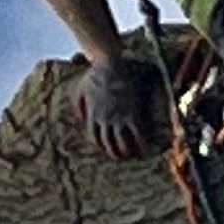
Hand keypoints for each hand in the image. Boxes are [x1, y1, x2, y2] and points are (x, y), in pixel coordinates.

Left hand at [72, 41, 162, 160]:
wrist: (109, 66)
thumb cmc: (94, 76)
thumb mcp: (79, 91)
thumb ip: (78, 106)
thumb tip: (80, 118)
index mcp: (92, 115)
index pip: (94, 136)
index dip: (100, 145)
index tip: (105, 148)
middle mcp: (104, 119)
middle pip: (107, 142)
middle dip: (112, 151)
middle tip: (118, 157)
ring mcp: (118, 117)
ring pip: (120, 140)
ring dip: (125, 150)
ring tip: (130, 155)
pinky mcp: (131, 112)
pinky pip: (136, 132)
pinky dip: (141, 142)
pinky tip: (145, 149)